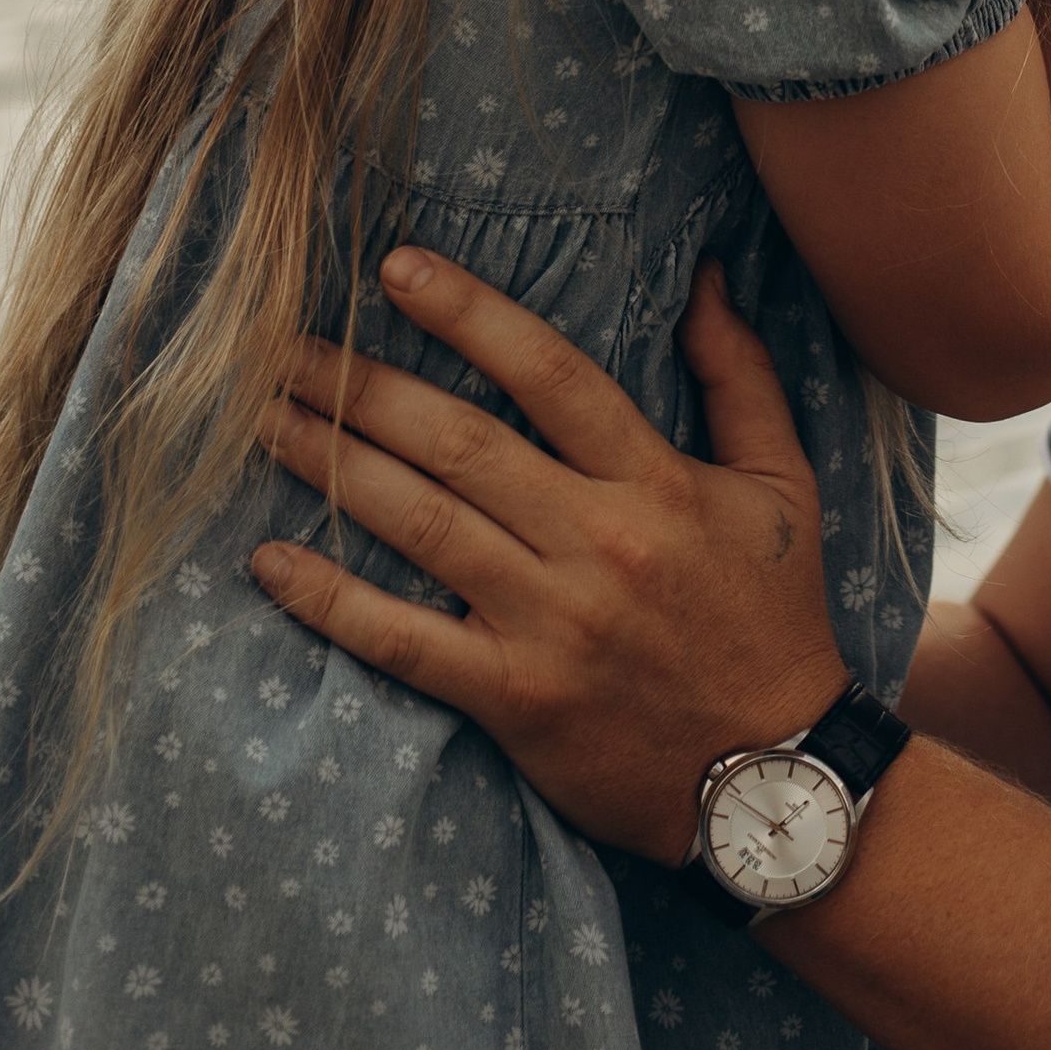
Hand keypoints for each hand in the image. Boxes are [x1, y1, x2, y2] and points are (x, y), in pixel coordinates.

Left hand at [249, 251, 844, 866]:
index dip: (471, 314)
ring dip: (334, 466)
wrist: (769, 781)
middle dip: (365, 387)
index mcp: (657, 482)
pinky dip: (332, 601)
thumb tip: (702, 276)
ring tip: (266, 421)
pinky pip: (404, 641)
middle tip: (288, 346)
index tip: (398, 269)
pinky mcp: (514, 699)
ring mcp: (549, 625)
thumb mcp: (784, 484)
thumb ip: (740, 375)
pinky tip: (270, 561)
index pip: (552, 374)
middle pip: (461, 444)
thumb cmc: (774, 618)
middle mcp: (596, 544)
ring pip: (422, 526)